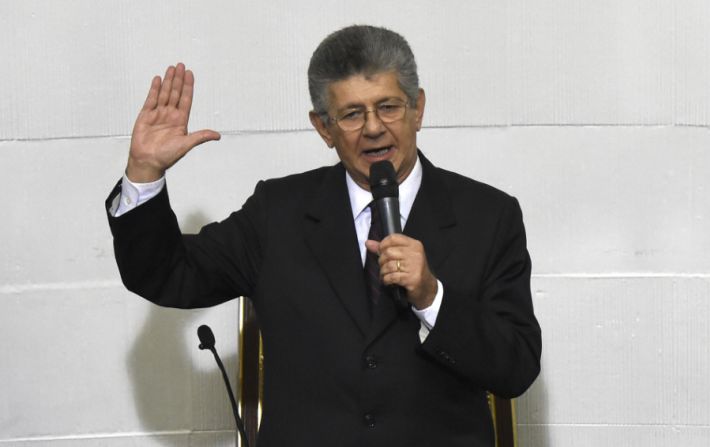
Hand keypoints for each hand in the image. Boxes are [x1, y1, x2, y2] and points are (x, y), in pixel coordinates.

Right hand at [126, 63, 220, 181]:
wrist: (148, 161)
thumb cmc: (167, 156)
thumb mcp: (186, 145)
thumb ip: (200, 137)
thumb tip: (217, 135)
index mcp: (180, 121)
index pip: (186, 99)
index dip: (188, 87)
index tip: (190, 74)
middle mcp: (170, 115)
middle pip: (176, 93)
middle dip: (178, 79)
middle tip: (181, 65)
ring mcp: (158, 114)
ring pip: (164, 93)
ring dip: (168, 81)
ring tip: (171, 68)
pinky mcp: (145, 115)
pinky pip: (151, 99)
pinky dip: (154, 89)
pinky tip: (158, 79)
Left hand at [365, 234, 437, 309]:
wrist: (427, 288)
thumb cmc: (413, 270)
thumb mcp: (403, 256)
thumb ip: (385, 248)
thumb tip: (368, 243)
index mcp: (414, 245)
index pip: (393, 238)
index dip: (383, 244)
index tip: (381, 252)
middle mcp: (415, 254)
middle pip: (389, 252)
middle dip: (382, 261)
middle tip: (384, 266)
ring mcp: (415, 266)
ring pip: (389, 265)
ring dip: (383, 272)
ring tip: (386, 274)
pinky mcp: (412, 278)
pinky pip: (392, 277)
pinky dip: (386, 280)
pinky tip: (388, 281)